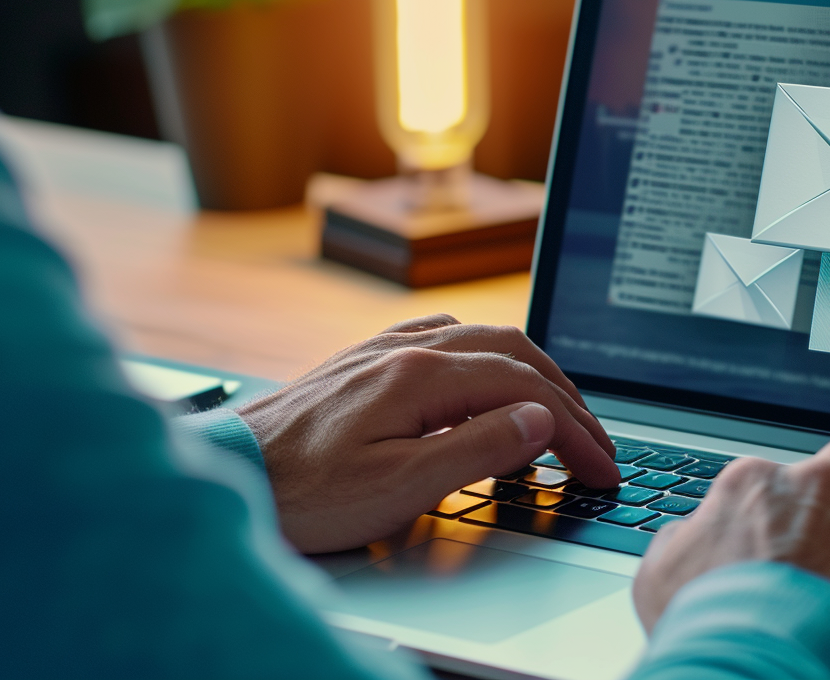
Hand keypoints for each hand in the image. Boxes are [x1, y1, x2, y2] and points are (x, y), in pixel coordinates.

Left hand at [235, 314, 618, 553]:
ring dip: (533, 373)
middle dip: (567, 398)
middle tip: (596, 445)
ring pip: (484, 339)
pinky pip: (447, 338)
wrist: (228, 472)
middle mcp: (407, 349)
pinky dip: (489, 358)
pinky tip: (488, 379)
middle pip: (515, 354)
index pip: (527, 391)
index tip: (601, 467)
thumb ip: (477, 450)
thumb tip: (540, 420)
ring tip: (559, 413)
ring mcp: (386, 349)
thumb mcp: (399, 488)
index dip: (575, 431)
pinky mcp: (368, 359)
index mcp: (421, 377)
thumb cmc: (304, 492)